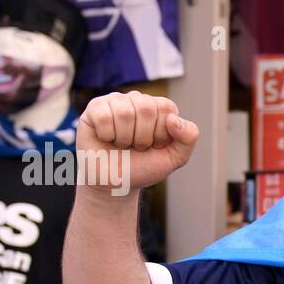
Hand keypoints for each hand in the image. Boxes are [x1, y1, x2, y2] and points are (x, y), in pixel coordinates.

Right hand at [77, 92, 199, 193]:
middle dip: (143, 137)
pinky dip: (107, 135)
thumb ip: (188, 138)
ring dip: (124, 138)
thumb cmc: (144, 167)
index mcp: (159, 108)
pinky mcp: (95, 108)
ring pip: (124, 112)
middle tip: (137, 146)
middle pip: (146, 107)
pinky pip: (104, 116)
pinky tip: (107, 139)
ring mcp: (116, 102)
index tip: (155, 145)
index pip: (166, 108)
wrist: (115, 183)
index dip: (161, 133)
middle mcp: (138, 100)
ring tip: (122, 144)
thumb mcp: (175, 157)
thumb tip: (174, 119)